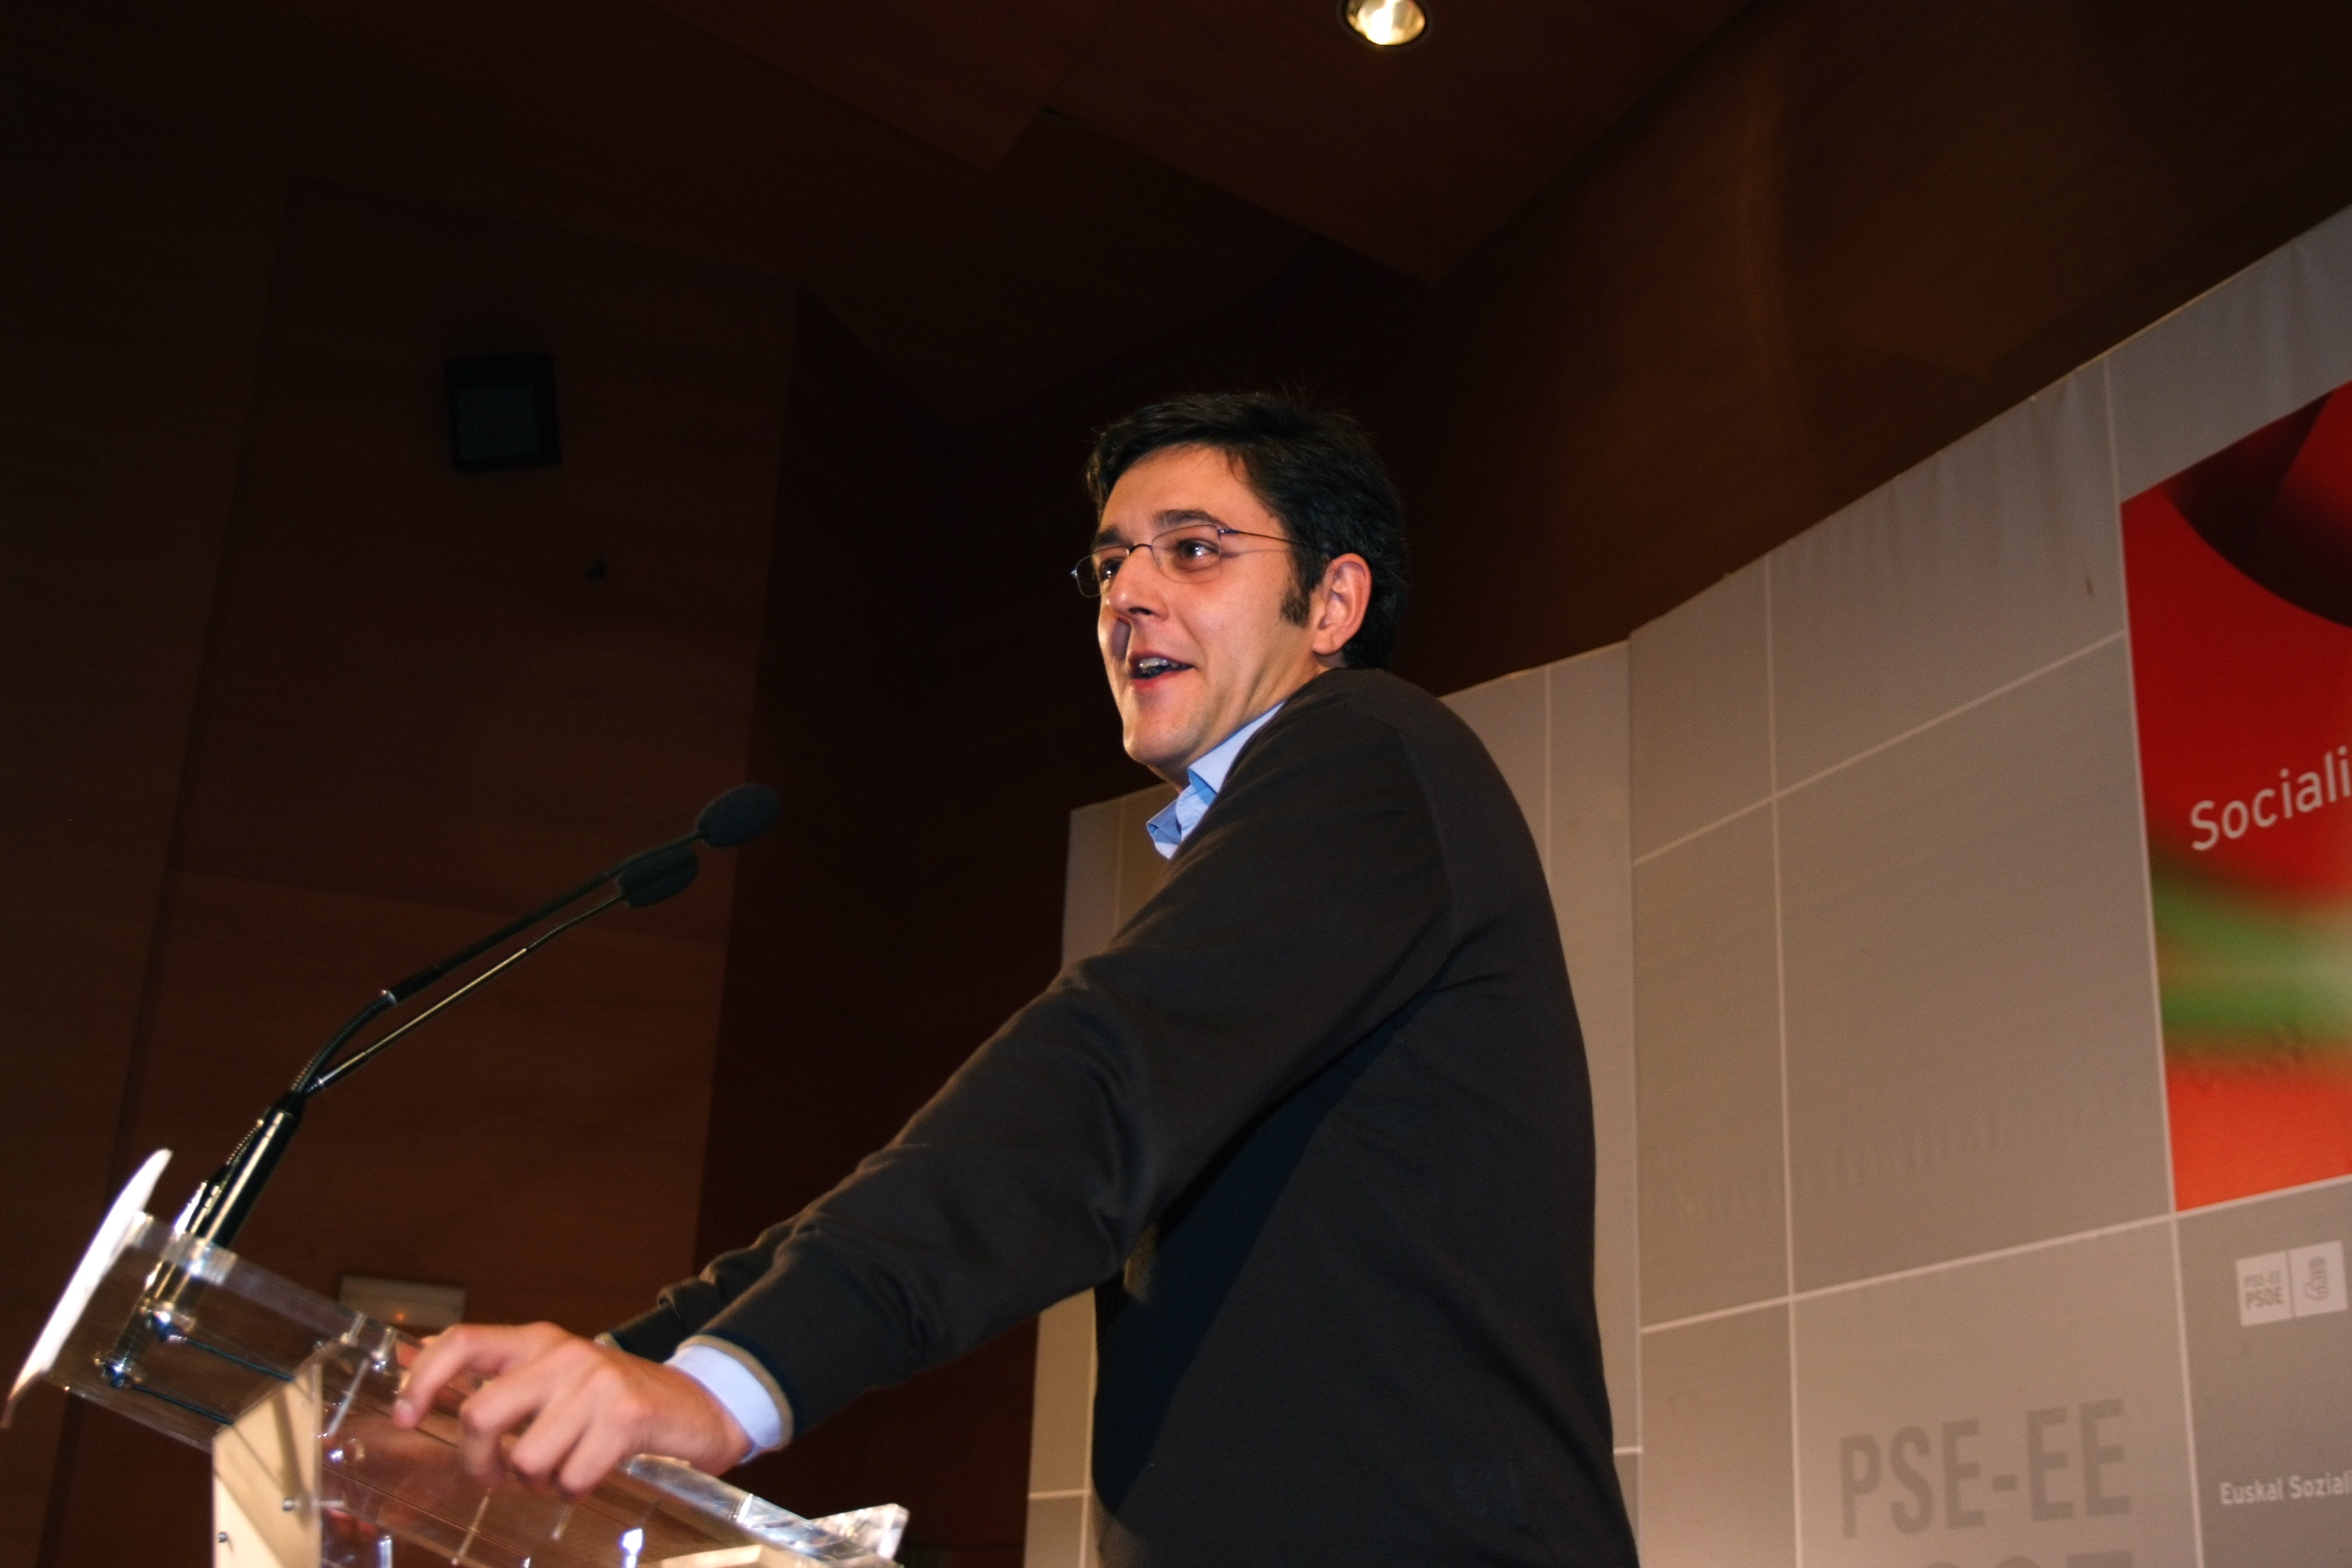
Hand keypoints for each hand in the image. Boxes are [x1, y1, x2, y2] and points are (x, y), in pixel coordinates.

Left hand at [392, 1323, 752, 1494]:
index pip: (462, 1342)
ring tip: (562, 1469)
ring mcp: (596, 1383)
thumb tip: (411, 1365)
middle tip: (494, 1476)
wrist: (698, 1406)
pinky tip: (593, 1472)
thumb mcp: (555, 1380)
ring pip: (527, 1458)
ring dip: (538, 1482)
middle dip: (478, 1462)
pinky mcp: (625, 1416)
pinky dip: (575, 1490)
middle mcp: (564, 1354)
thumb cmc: (614, 1402)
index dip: (423, 1380)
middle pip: (482, 1414)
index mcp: (538, 1340)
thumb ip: (499, 1380)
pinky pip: (571, 1477)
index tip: (403, 1417)